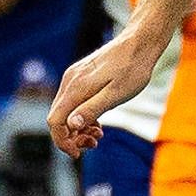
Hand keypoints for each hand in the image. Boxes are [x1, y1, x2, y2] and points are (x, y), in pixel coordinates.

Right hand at [49, 31, 161, 154]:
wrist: (140, 42)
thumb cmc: (133, 68)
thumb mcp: (116, 94)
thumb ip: (93, 109)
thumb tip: (71, 125)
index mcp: (76, 88)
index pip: (55, 121)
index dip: (62, 141)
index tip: (78, 154)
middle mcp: (70, 82)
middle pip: (58, 118)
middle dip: (72, 137)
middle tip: (94, 144)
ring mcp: (74, 78)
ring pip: (66, 111)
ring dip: (78, 128)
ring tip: (98, 135)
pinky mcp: (82, 77)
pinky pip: (74, 102)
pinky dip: (83, 116)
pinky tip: (98, 123)